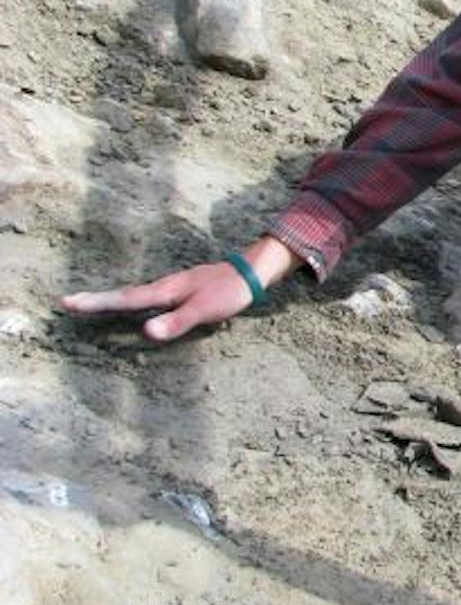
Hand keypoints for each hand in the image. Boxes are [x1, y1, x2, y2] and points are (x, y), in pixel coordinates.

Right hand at [59, 236, 300, 341]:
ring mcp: (172, 287)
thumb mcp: (204, 310)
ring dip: (110, 300)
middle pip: (123, 296)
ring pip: (134, 296)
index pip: (124, 300)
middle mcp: (163, 287)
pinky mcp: (181, 290)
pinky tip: (131, 307)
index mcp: (165, 291)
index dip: (97, 303)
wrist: (251, 272)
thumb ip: (177, 322)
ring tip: (88, 305)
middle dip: (95, 300)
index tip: (68, 302)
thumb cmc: (229, 292)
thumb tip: (146, 332)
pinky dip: (130, 301)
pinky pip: (147, 297)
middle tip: (66, 302)